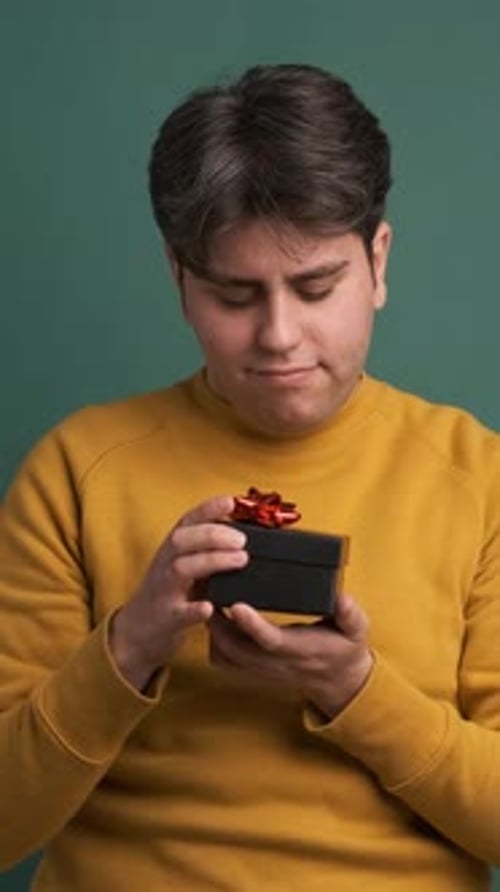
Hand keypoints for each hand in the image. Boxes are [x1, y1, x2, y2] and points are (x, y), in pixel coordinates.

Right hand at [109, 496, 247, 689]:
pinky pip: (179, 612)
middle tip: (242, 540)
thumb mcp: (184, 564)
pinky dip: (194, 609)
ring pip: (182, 568)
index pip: (187, 521)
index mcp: (172, 549)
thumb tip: (240, 531)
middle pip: (182, 540)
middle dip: (213, 534)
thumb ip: (206, 549)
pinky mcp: (166, 618)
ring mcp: (164, 590)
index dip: (207, 509)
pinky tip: (210, 607)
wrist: (136, 630)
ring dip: (212, 561)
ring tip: (240, 560)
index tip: (229, 501)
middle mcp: (165, 564)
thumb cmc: (168, 592)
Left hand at [208, 594, 372, 718]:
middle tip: (209, 590)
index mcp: (299, 650)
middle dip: (217, 622)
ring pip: (225, 656)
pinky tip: (214, 618)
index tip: (236, 605)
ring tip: (208, 598)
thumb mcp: (356, 630)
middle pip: (236, 648)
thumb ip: (350, 614)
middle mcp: (275, 664)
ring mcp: (261, 670)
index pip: (271, 640)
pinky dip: (213, 641)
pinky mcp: (253, 671)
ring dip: (212, 630)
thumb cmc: (344, 649)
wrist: (338, 681)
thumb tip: (342, 597)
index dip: (251, 624)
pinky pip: (224, 661)